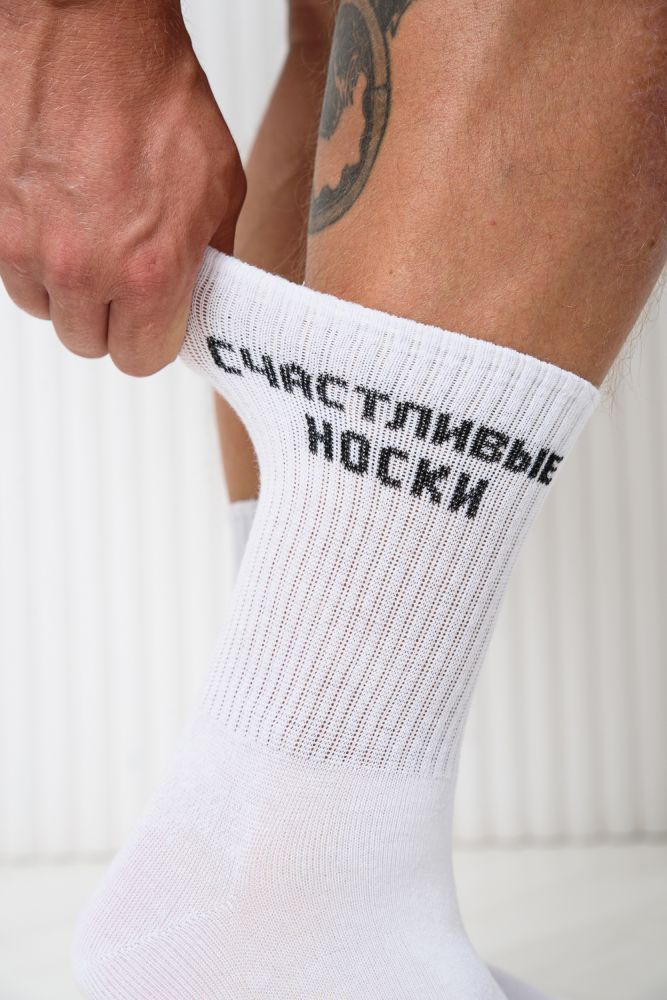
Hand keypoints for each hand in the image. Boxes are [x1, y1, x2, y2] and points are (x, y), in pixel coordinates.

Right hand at [0, 0, 245, 375]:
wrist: (90, 32)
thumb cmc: (153, 95)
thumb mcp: (220, 187)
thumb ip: (215, 257)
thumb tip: (212, 292)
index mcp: (149, 274)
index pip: (142, 360)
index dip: (152, 340)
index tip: (156, 321)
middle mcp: (83, 270)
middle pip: (90, 344)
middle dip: (112, 319)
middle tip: (125, 281)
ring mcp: (30, 248)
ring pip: (47, 311)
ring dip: (69, 291)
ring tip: (91, 240)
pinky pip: (14, 272)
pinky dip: (34, 259)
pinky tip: (60, 220)